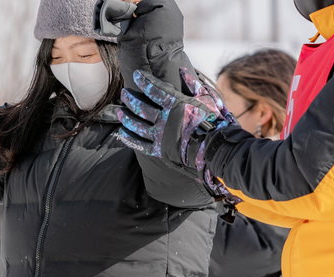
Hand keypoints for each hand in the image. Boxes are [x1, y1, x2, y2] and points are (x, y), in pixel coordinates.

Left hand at [116, 68, 230, 173]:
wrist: (214, 147)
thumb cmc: (213, 121)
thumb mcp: (206, 99)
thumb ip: (193, 85)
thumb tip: (182, 70)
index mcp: (175, 104)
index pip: (154, 89)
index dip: (144, 81)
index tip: (135, 75)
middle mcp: (164, 119)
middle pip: (141, 107)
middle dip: (130, 99)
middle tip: (123, 94)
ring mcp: (160, 136)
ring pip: (137, 125)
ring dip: (126, 118)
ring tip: (118, 111)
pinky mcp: (159, 150)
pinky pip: (140, 144)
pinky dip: (130, 138)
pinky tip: (122, 133)